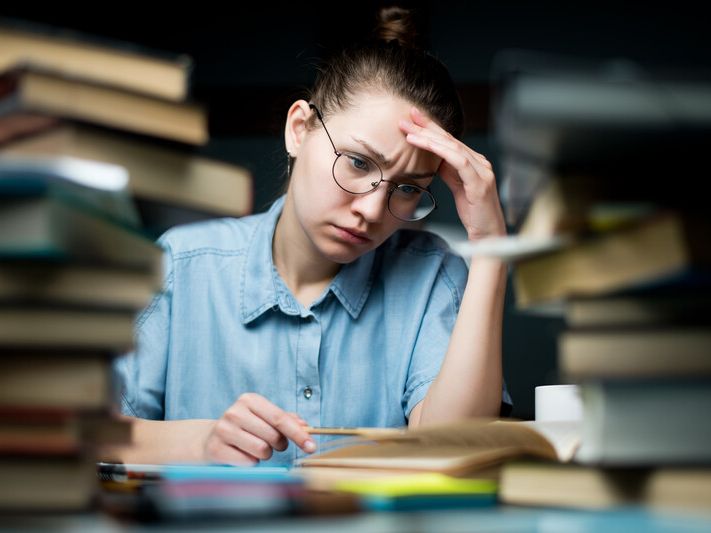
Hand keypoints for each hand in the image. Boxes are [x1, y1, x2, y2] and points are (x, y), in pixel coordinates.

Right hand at [202, 393, 314, 464]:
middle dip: (279, 445)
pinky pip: (248, 462)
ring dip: (265, 454)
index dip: (298, 434)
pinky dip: (251, 462)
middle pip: (273, 436)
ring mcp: (223, 430)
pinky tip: (242, 454)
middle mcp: (235, 412)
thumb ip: (286, 420)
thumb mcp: (264, 418)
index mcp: (249, 400)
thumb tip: (305, 426)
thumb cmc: (245, 428)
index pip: (280, 418)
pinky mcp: (216, 448)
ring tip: (254, 448)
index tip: (311, 446)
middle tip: (272, 444)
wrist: (211, 439)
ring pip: (262, 450)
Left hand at [399, 107, 506, 239]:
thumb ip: (448, 171)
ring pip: (453, 146)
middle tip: (408, 116)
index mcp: (475, 163)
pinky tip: (425, 144)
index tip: (413, 119)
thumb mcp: (457, 188)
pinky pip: (458, 161)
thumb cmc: (474, 214)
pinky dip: (440, 150)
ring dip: (429, 137)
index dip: (431, 128)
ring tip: (410, 131)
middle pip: (450, 139)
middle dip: (427, 126)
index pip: (450, 141)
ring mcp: (482, 171)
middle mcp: (481, 163)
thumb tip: (433, 158)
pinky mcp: (479, 183)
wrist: (488, 236)